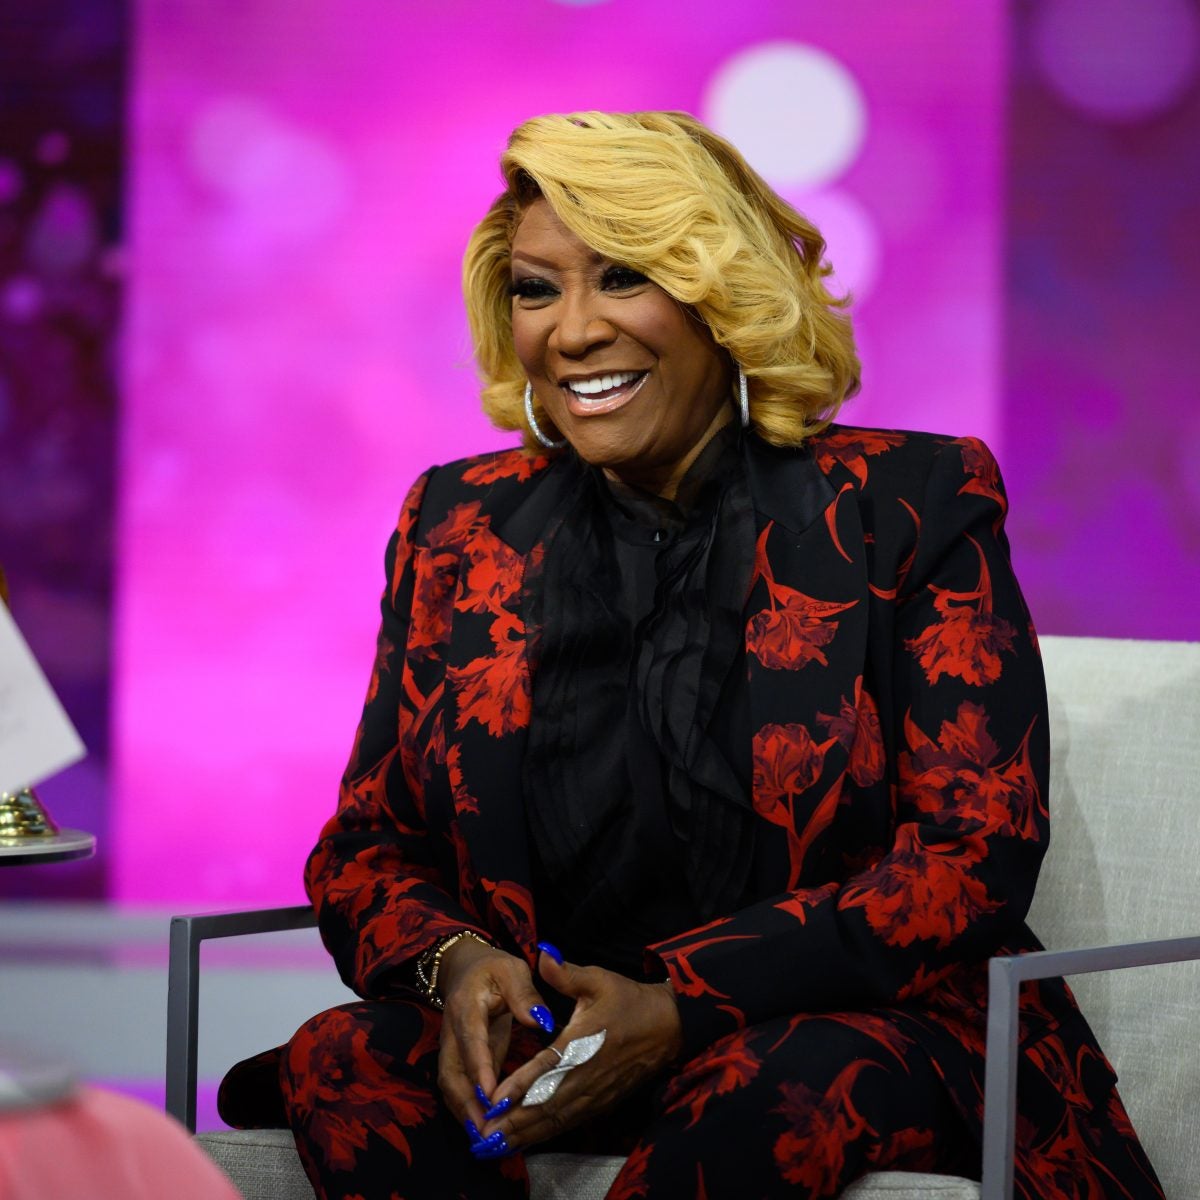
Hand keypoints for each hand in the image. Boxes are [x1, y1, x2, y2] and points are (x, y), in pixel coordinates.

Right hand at [435, 939, 557, 1141]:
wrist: (467, 969)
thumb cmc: (494, 969)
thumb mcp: (512, 970)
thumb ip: (525, 994)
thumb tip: (541, 1020)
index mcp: (466, 1006)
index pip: (471, 1040)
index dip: (479, 1068)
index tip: (491, 1095)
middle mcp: (452, 1031)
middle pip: (452, 1073)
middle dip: (467, 1104)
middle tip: (487, 1130)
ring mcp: (451, 1048)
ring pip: (451, 1085)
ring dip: (466, 1112)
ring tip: (486, 1137)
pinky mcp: (458, 1060)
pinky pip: (459, 1088)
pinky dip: (469, 1109)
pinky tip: (485, 1126)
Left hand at [473, 945, 682, 1158]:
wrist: (668, 1027)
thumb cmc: (629, 1000)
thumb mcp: (599, 979)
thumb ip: (566, 973)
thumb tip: (543, 951)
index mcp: (583, 1041)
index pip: (547, 1066)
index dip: (520, 1084)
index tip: (494, 1098)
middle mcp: (587, 1073)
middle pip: (546, 1102)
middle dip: (513, 1120)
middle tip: (481, 1133)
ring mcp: (594, 1093)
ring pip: (554, 1118)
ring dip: (524, 1133)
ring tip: (493, 1145)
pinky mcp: (600, 1103)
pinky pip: (567, 1122)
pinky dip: (543, 1134)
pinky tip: (522, 1141)